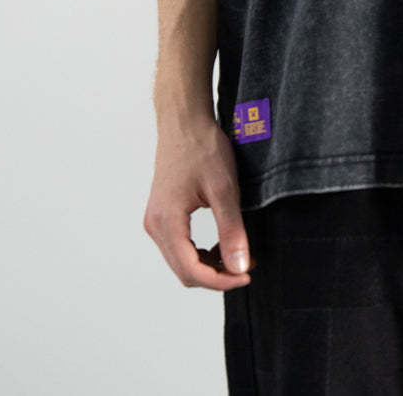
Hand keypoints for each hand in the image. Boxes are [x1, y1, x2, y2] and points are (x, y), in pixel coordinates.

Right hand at [143, 114, 254, 289]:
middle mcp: (155, 225)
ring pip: (181, 261)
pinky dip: (200, 252)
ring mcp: (155, 220)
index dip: (221, 280)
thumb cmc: (203, 148)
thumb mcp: (224, 189)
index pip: (191, 270)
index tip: (247, 275)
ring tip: (238, 254)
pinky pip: (179, 246)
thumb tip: (239, 266)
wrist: (185, 121)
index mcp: (167, 222)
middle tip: (247, 265)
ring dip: (208, 265)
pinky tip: (221, 242)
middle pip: (184, 271)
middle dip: (216, 275)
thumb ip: (231, 230)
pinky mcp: (161, 214)